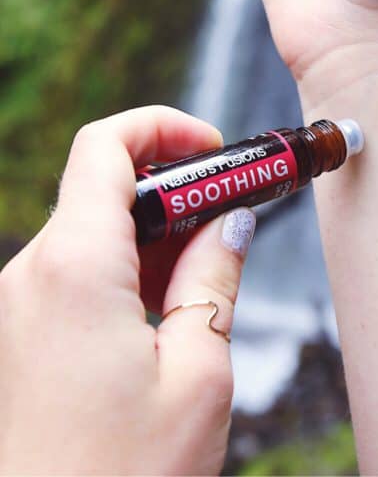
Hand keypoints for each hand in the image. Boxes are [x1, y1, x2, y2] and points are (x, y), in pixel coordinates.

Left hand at [0, 107, 254, 475]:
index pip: (105, 146)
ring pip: (92, 228)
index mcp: (74, 269)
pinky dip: (128, 266)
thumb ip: (215, 277)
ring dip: (155, 231)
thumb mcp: (198, 373)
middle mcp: (32, 276)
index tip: (215, 147)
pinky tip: (172, 305)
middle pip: (102, 184)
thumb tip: (230, 223)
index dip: (164, 126)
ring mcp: (20, 307)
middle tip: (233, 206)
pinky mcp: (23, 336)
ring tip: (211, 266)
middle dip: (174, 185)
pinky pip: (77, 271)